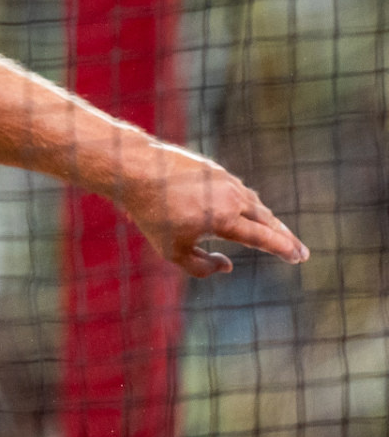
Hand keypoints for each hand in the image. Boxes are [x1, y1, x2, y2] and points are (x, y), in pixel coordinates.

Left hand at [117, 147, 308, 277]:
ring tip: (278, 235)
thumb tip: (227, 266)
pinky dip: (249, 205)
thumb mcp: (172, 251)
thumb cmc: (152, 214)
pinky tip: (249, 212)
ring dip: (268, 221)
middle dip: (284, 238)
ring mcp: (225, 181)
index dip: (283, 248)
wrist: (137, 170)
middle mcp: (231, 197)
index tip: (297, 257)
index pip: (262, 237)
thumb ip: (201, 266)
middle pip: (267, 220)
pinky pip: (240, 192)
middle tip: (300, 253)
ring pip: (254, 204)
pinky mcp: (216, 171)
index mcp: (225, 219)